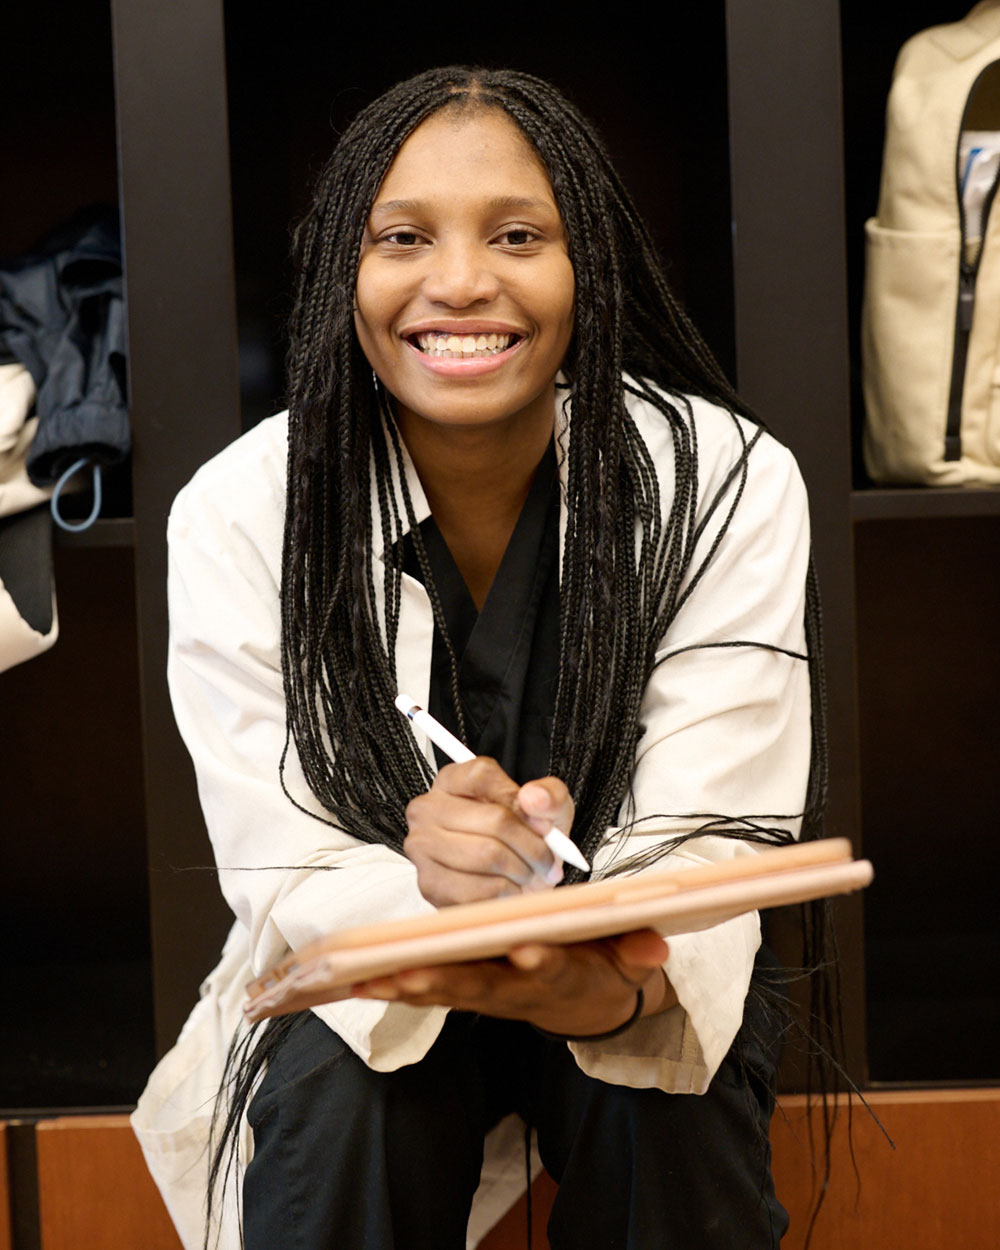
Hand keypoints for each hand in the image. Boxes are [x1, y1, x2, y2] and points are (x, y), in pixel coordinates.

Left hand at [352, 928, 677, 1035]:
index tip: (530, 949)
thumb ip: (639, 952)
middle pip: (480, 985)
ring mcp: (487, 993)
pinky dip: (389, 985)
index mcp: (562, 975)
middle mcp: (518, 989)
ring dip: (404, 985)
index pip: (553, 969)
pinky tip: (353, 978)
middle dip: (445, 980)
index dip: (541, 961)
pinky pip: (425, 988)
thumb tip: (655, 945)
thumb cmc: (604, 967)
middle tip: (410, 973)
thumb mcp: (631, 960)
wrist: (584, 1002)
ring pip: (443, 989)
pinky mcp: (464, 990)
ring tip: (365, 976)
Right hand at [404, 757, 574, 905]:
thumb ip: (549, 795)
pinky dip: (505, 894)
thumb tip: (534, 798)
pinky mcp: (429, 885)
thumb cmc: (523, 841)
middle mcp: (428, 809)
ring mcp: (423, 847)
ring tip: (530, 876)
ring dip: (522, 871)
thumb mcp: (546, 810)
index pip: (482, 774)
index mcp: (451, 781)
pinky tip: (509, 891)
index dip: (520, 799)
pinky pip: (479, 889)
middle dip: (533, 846)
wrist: (508, 888)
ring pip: (489, 855)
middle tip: (547, 861)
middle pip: (495, 818)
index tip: (541, 822)